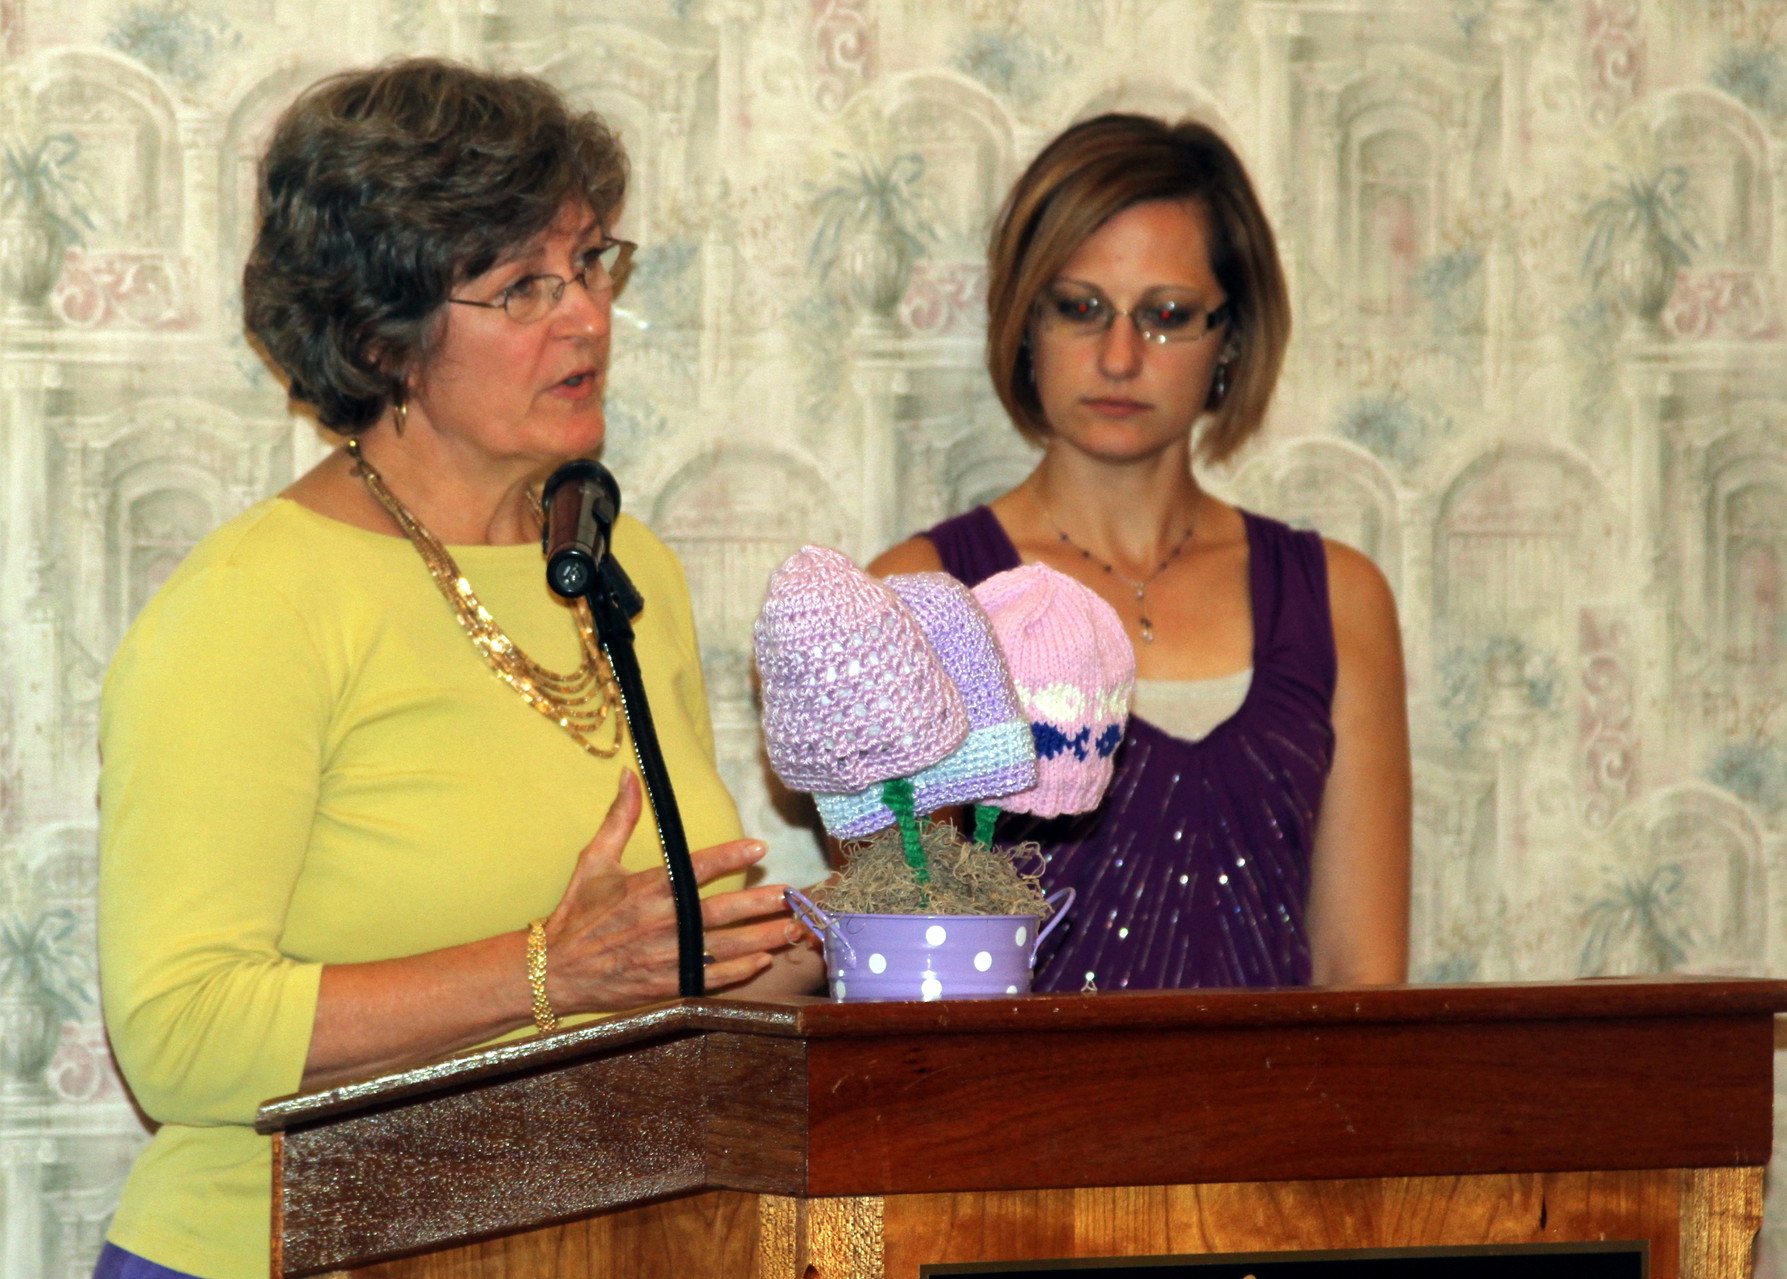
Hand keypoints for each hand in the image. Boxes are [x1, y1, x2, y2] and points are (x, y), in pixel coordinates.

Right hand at [540, 770, 789, 1010]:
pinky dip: (739, 972)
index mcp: (647, 889)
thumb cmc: (578, 912)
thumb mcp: (596, 861)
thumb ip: (620, 819)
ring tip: (792, 928)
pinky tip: (764, 961)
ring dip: (762, 938)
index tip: (759, 846)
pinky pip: (710, 979)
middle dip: (759, 903)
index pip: (696, 868)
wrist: (554, 969)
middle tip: (790, 894)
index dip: (729, 856)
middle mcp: (662, 923)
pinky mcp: (667, 985)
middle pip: (720, 911)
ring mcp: (666, 957)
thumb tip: (630, 776)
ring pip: (724, 947)